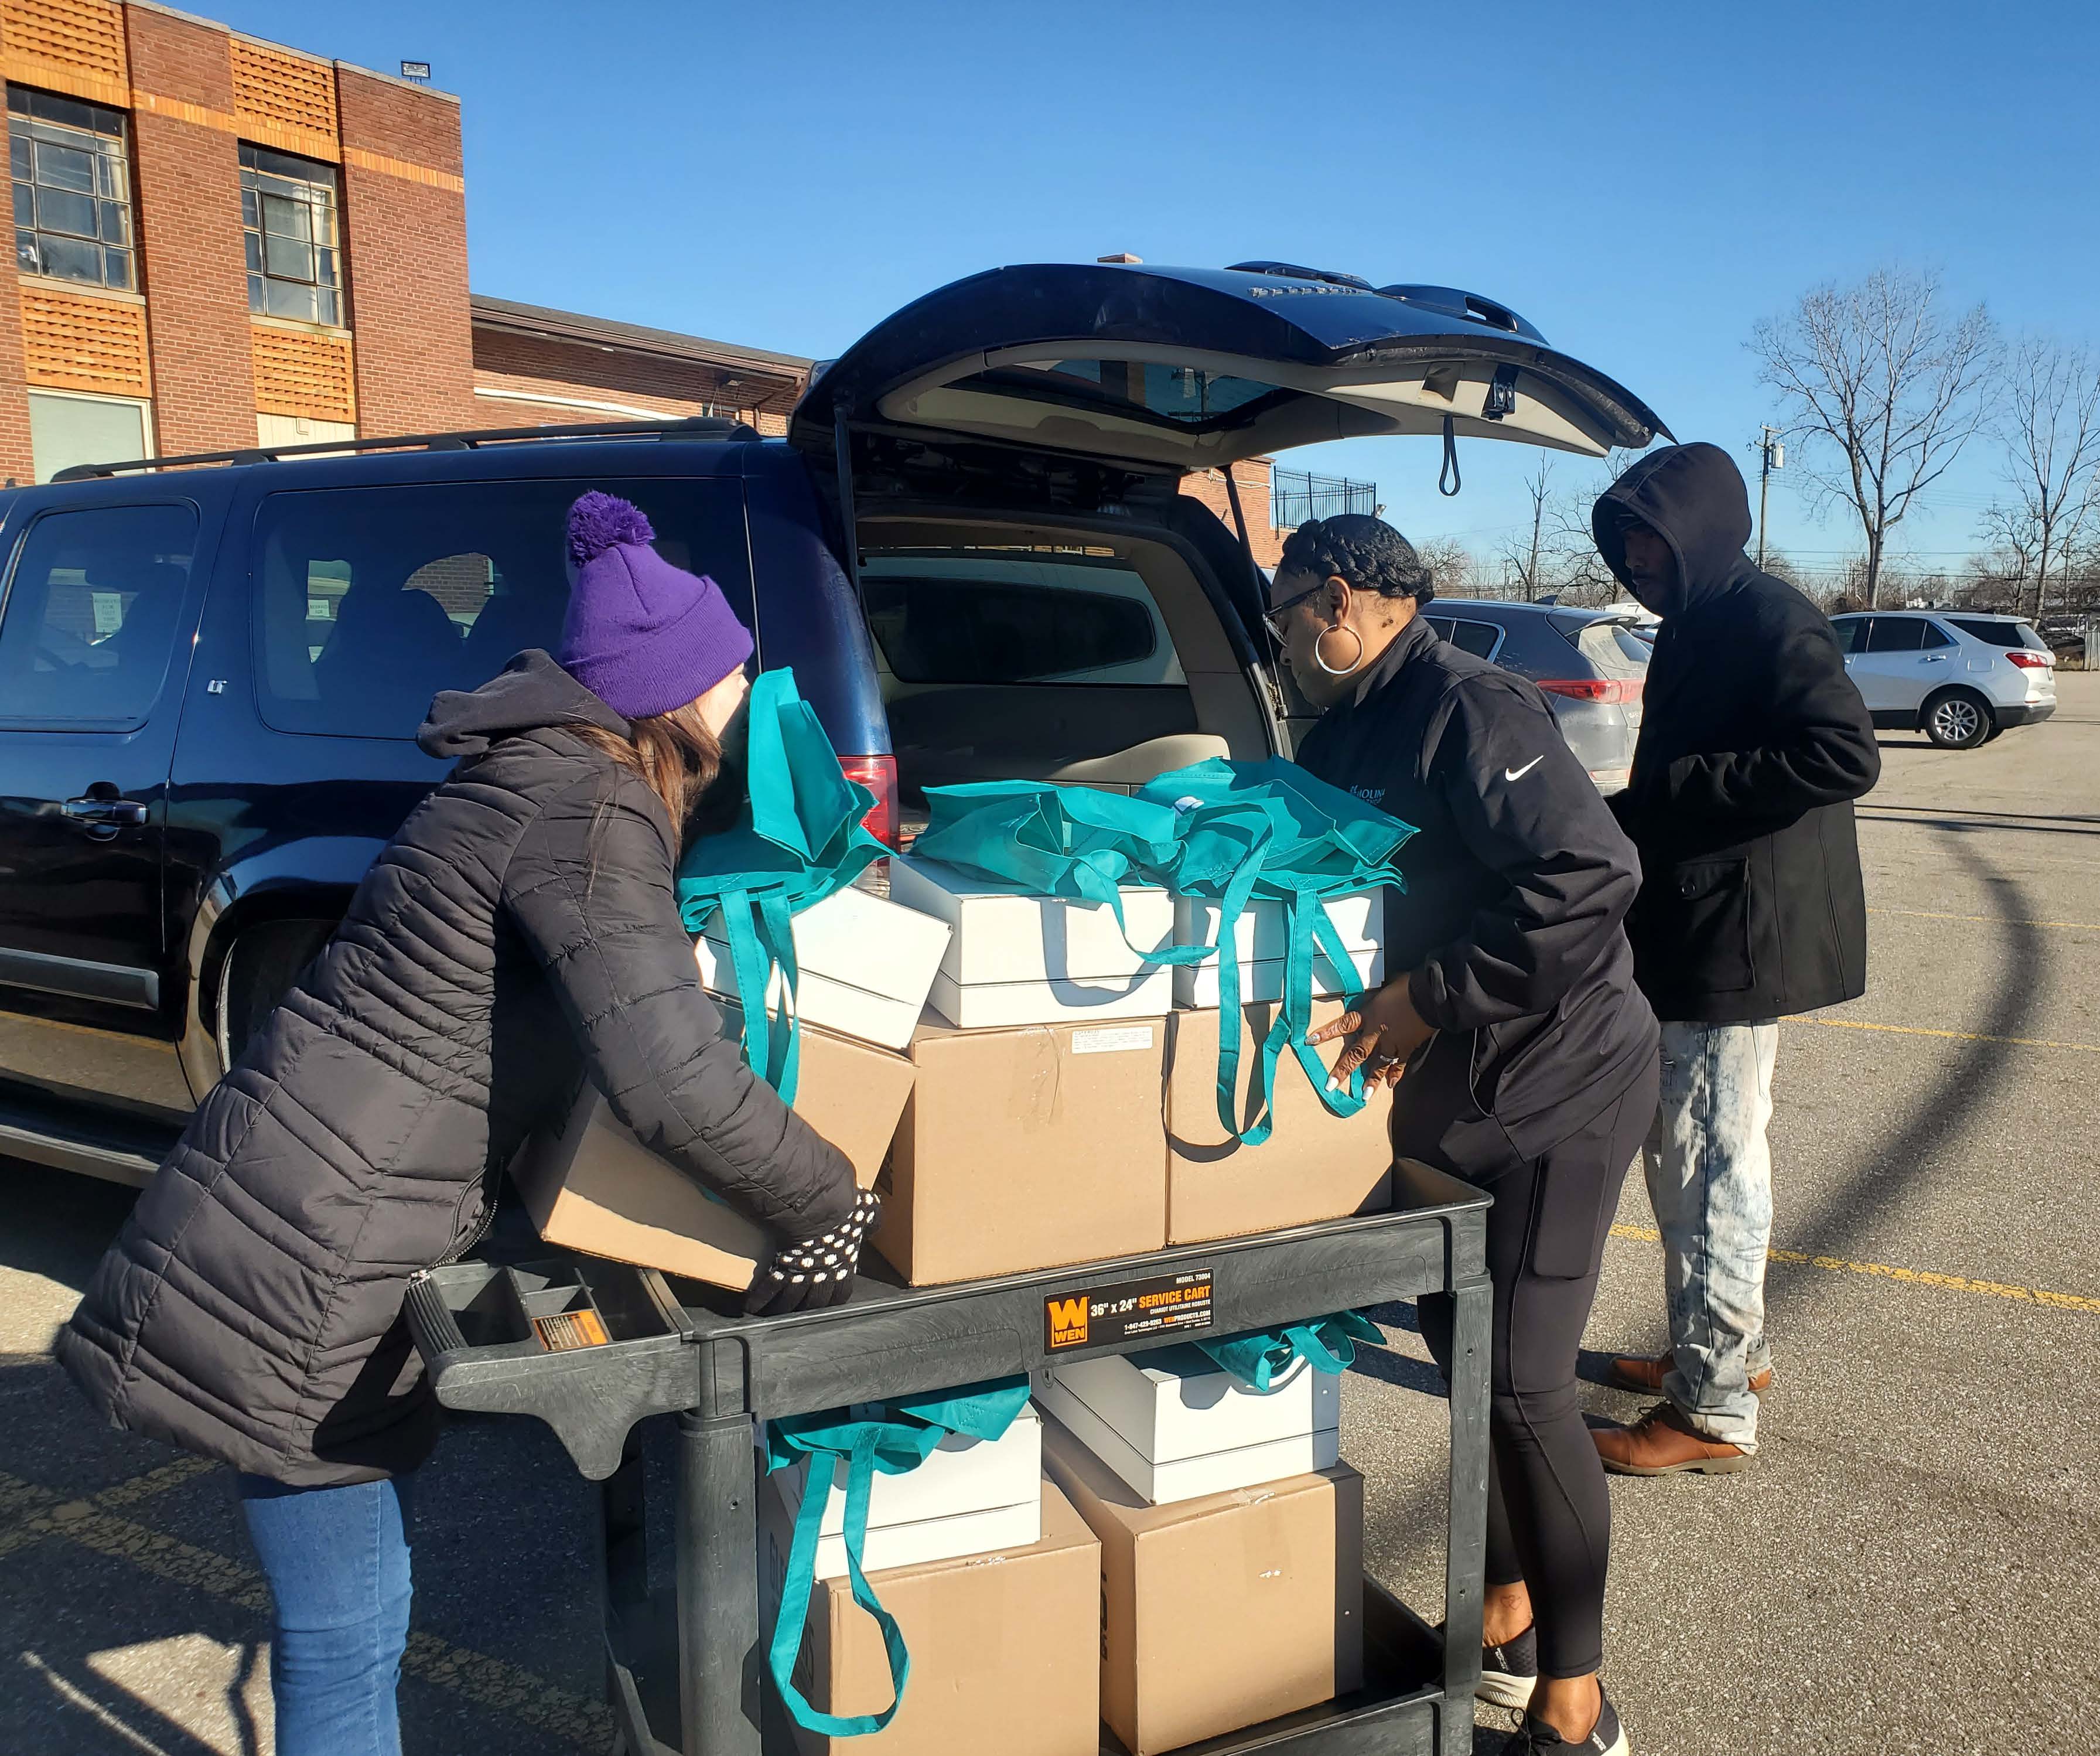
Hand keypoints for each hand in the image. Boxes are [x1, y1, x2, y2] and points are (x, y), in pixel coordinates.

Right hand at [745, 1188, 879, 1315]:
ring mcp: (801, 1273)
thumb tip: (874, 1222)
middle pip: (814, 1304)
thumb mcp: (867, 1210)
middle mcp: (824, 1275)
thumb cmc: (845, 1206)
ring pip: (790, 1302)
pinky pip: (768, 1289)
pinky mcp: (780, 1266)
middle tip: (795, 1310)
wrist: (817, 1204)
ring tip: (770, 1313)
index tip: (825, 1298)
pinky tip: (752, 1306)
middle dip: (805, 1308)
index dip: (832, 1298)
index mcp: (844, 1265)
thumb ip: (872, 1219)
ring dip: (780, 1309)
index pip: (840, 1294)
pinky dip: (760, 1299)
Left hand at [1308, 979, 1434, 1092]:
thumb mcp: (1386, 988)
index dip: (1326, 1033)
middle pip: (1356, 1054)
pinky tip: (1390, 1085)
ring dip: (1370, 1082)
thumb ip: (1378, 998)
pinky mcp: (1406, 1048)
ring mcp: (1391, 1043)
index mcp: (1368, 1014)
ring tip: (1363, 1097)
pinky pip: (1399, 1064)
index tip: (1310, 1041)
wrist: (1428, 997)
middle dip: (1342, 1070)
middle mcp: (1376, 1032)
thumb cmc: (1407, 986)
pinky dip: (1395, 1075)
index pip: (1343, 1025)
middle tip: (1330, 1086)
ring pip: (1377, 1065)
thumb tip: (1379, 995)